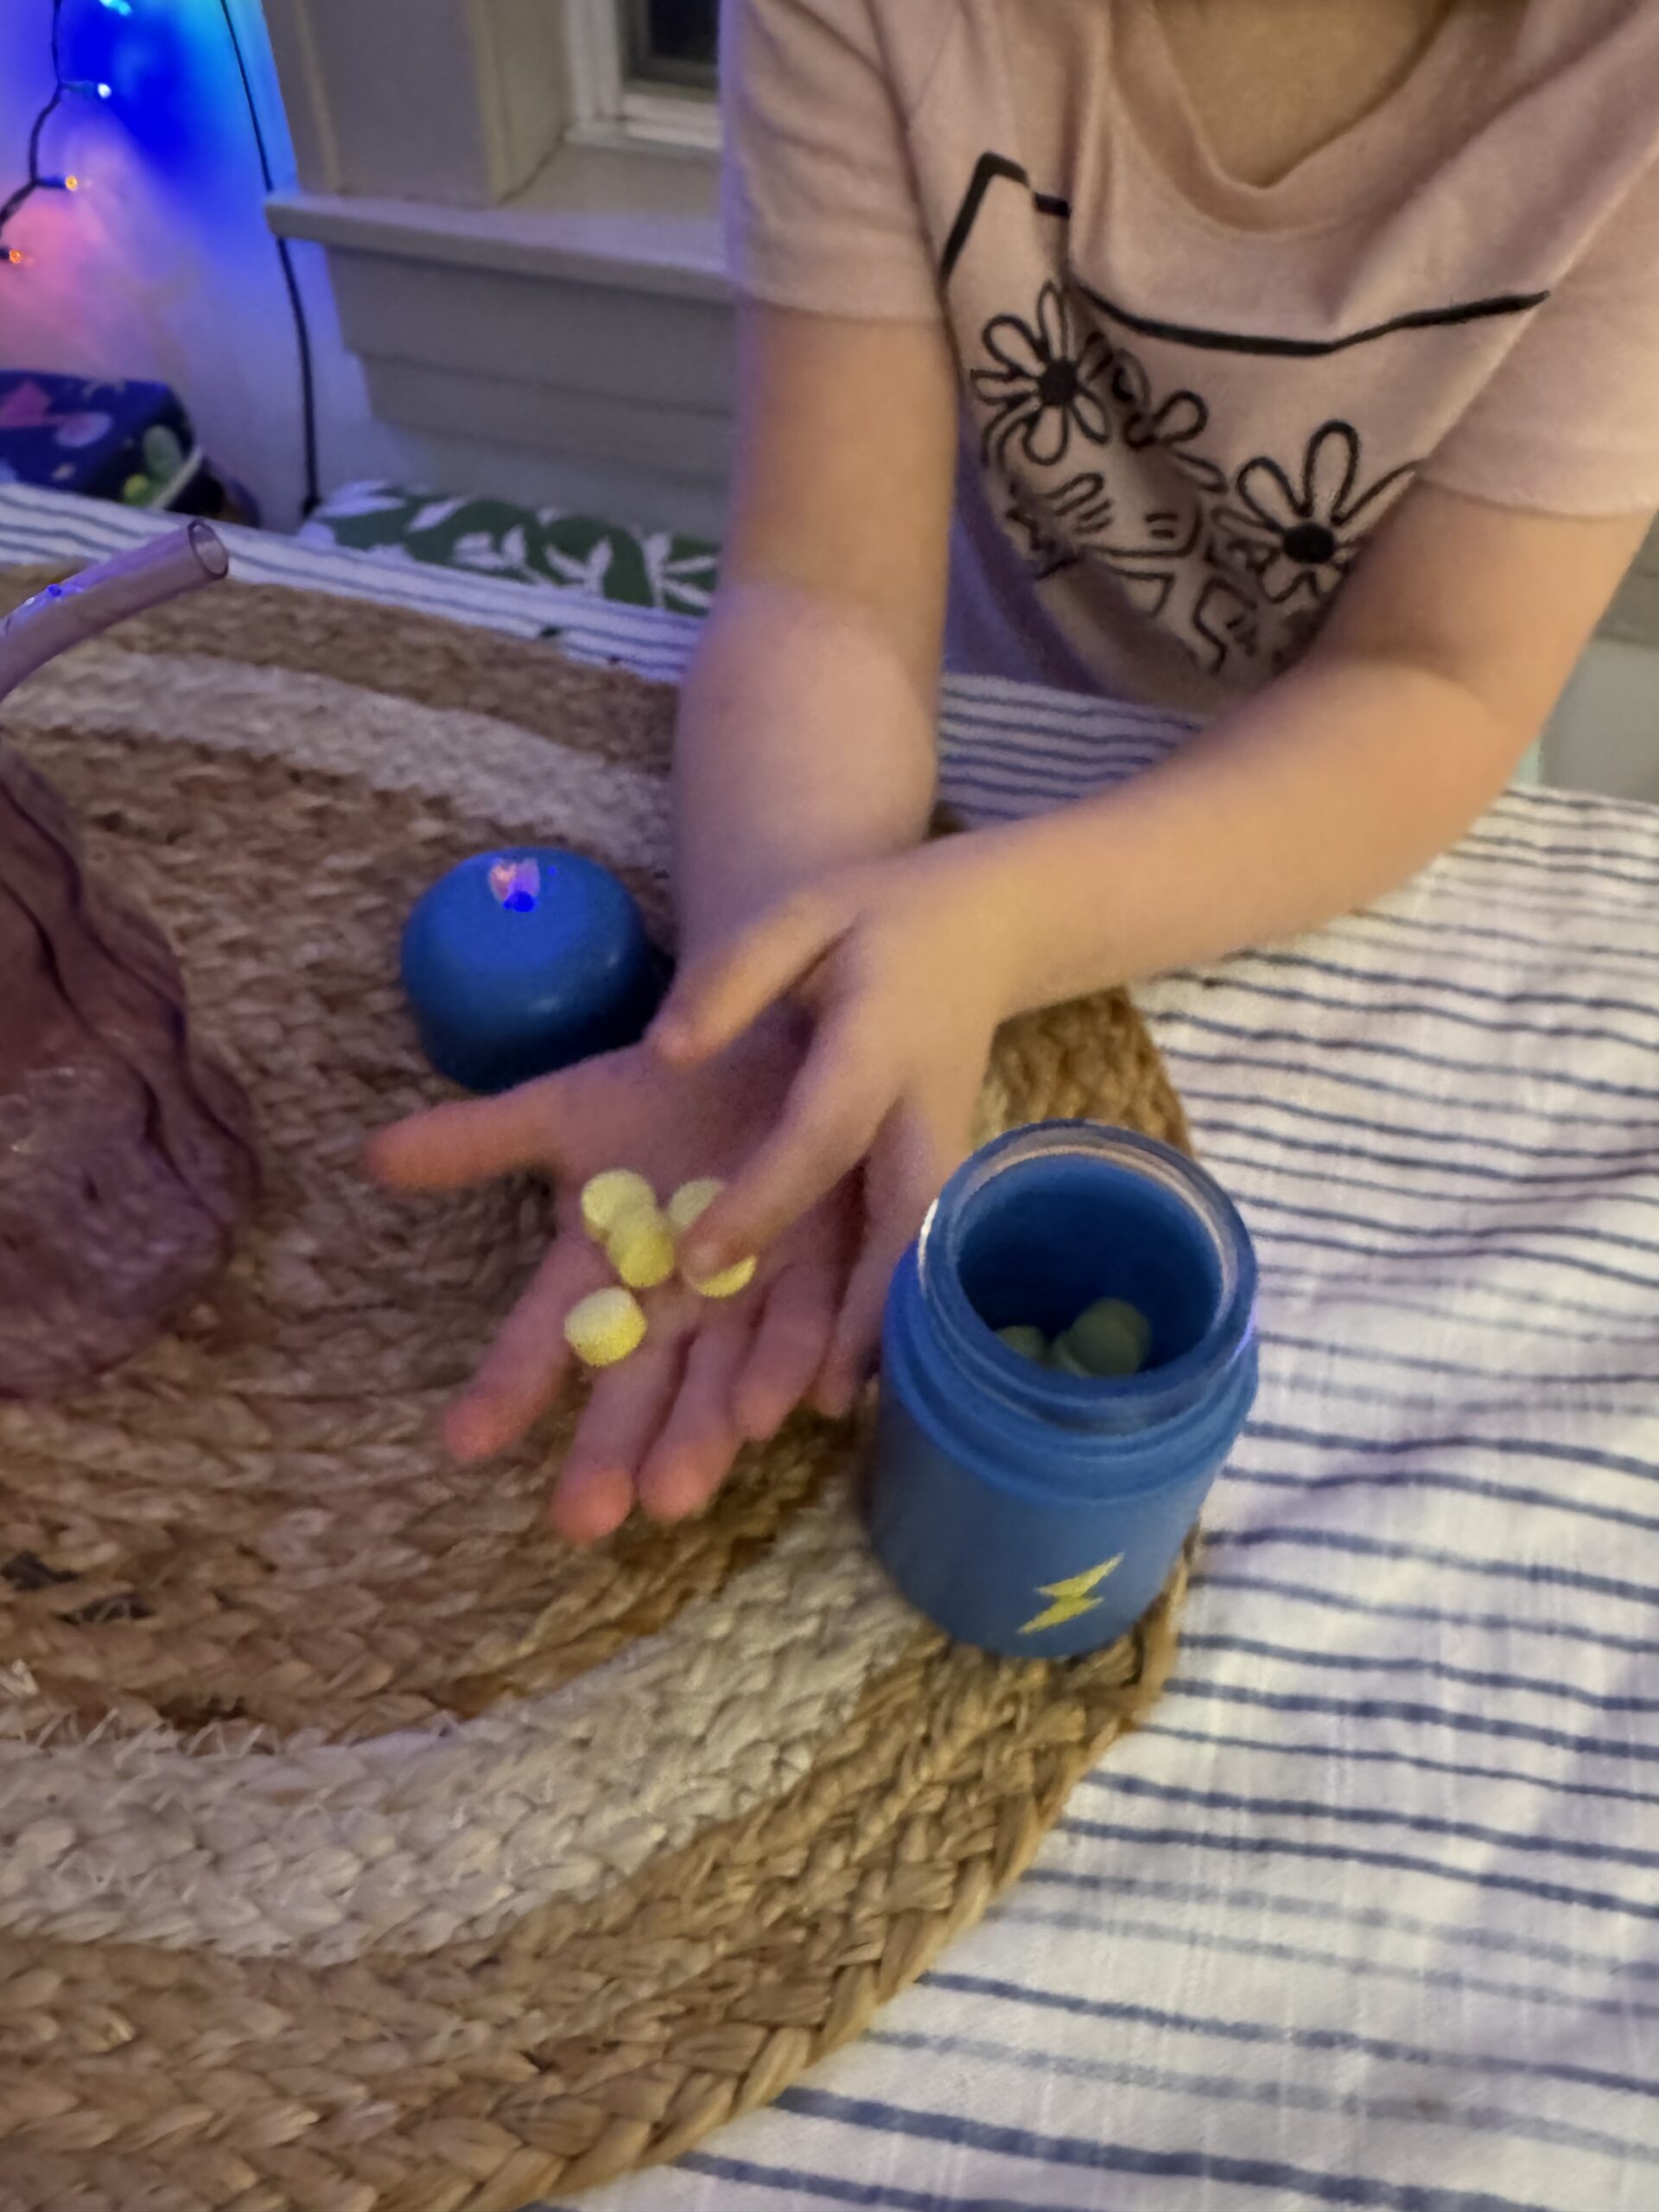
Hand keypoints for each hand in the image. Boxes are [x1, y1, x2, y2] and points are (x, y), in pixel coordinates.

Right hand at [369, 1011, 855, 1544]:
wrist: (777, 1038)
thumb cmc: (673, 1089)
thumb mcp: (572, 1108)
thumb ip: (481, 1140)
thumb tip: (371, 1155)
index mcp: (608, 1270)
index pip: (548, 1338)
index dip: (510, 1386)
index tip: (463, 1440)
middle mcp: (676, 1302)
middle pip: (639, 1386)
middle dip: (613, 1451)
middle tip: (583, 1518)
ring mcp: (754, 1294)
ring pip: (726, 1377)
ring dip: (704, 1431)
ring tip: (675, 1491)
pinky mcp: (832, 1268)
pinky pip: (819, 1323)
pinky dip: (806, 1363)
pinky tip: (801, 1407)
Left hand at [655, 837, 1019, 1398]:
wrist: (983, 926)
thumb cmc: (874, 919)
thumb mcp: (801, 915)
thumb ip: (735, 978)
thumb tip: (667, 1053)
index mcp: (878, 1042)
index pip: (820, 1130)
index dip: (766, 1197)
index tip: (699, 1261)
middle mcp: (918, 1111)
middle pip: (895, 1223)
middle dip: (854, 1313)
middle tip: (797, 1404)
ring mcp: (939, 1150)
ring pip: (912, 1256)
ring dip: (871, 1338)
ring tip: (817, 1417)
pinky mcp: (936, 1176)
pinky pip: (914, 1254)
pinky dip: (886, 1319)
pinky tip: (842, 1386)